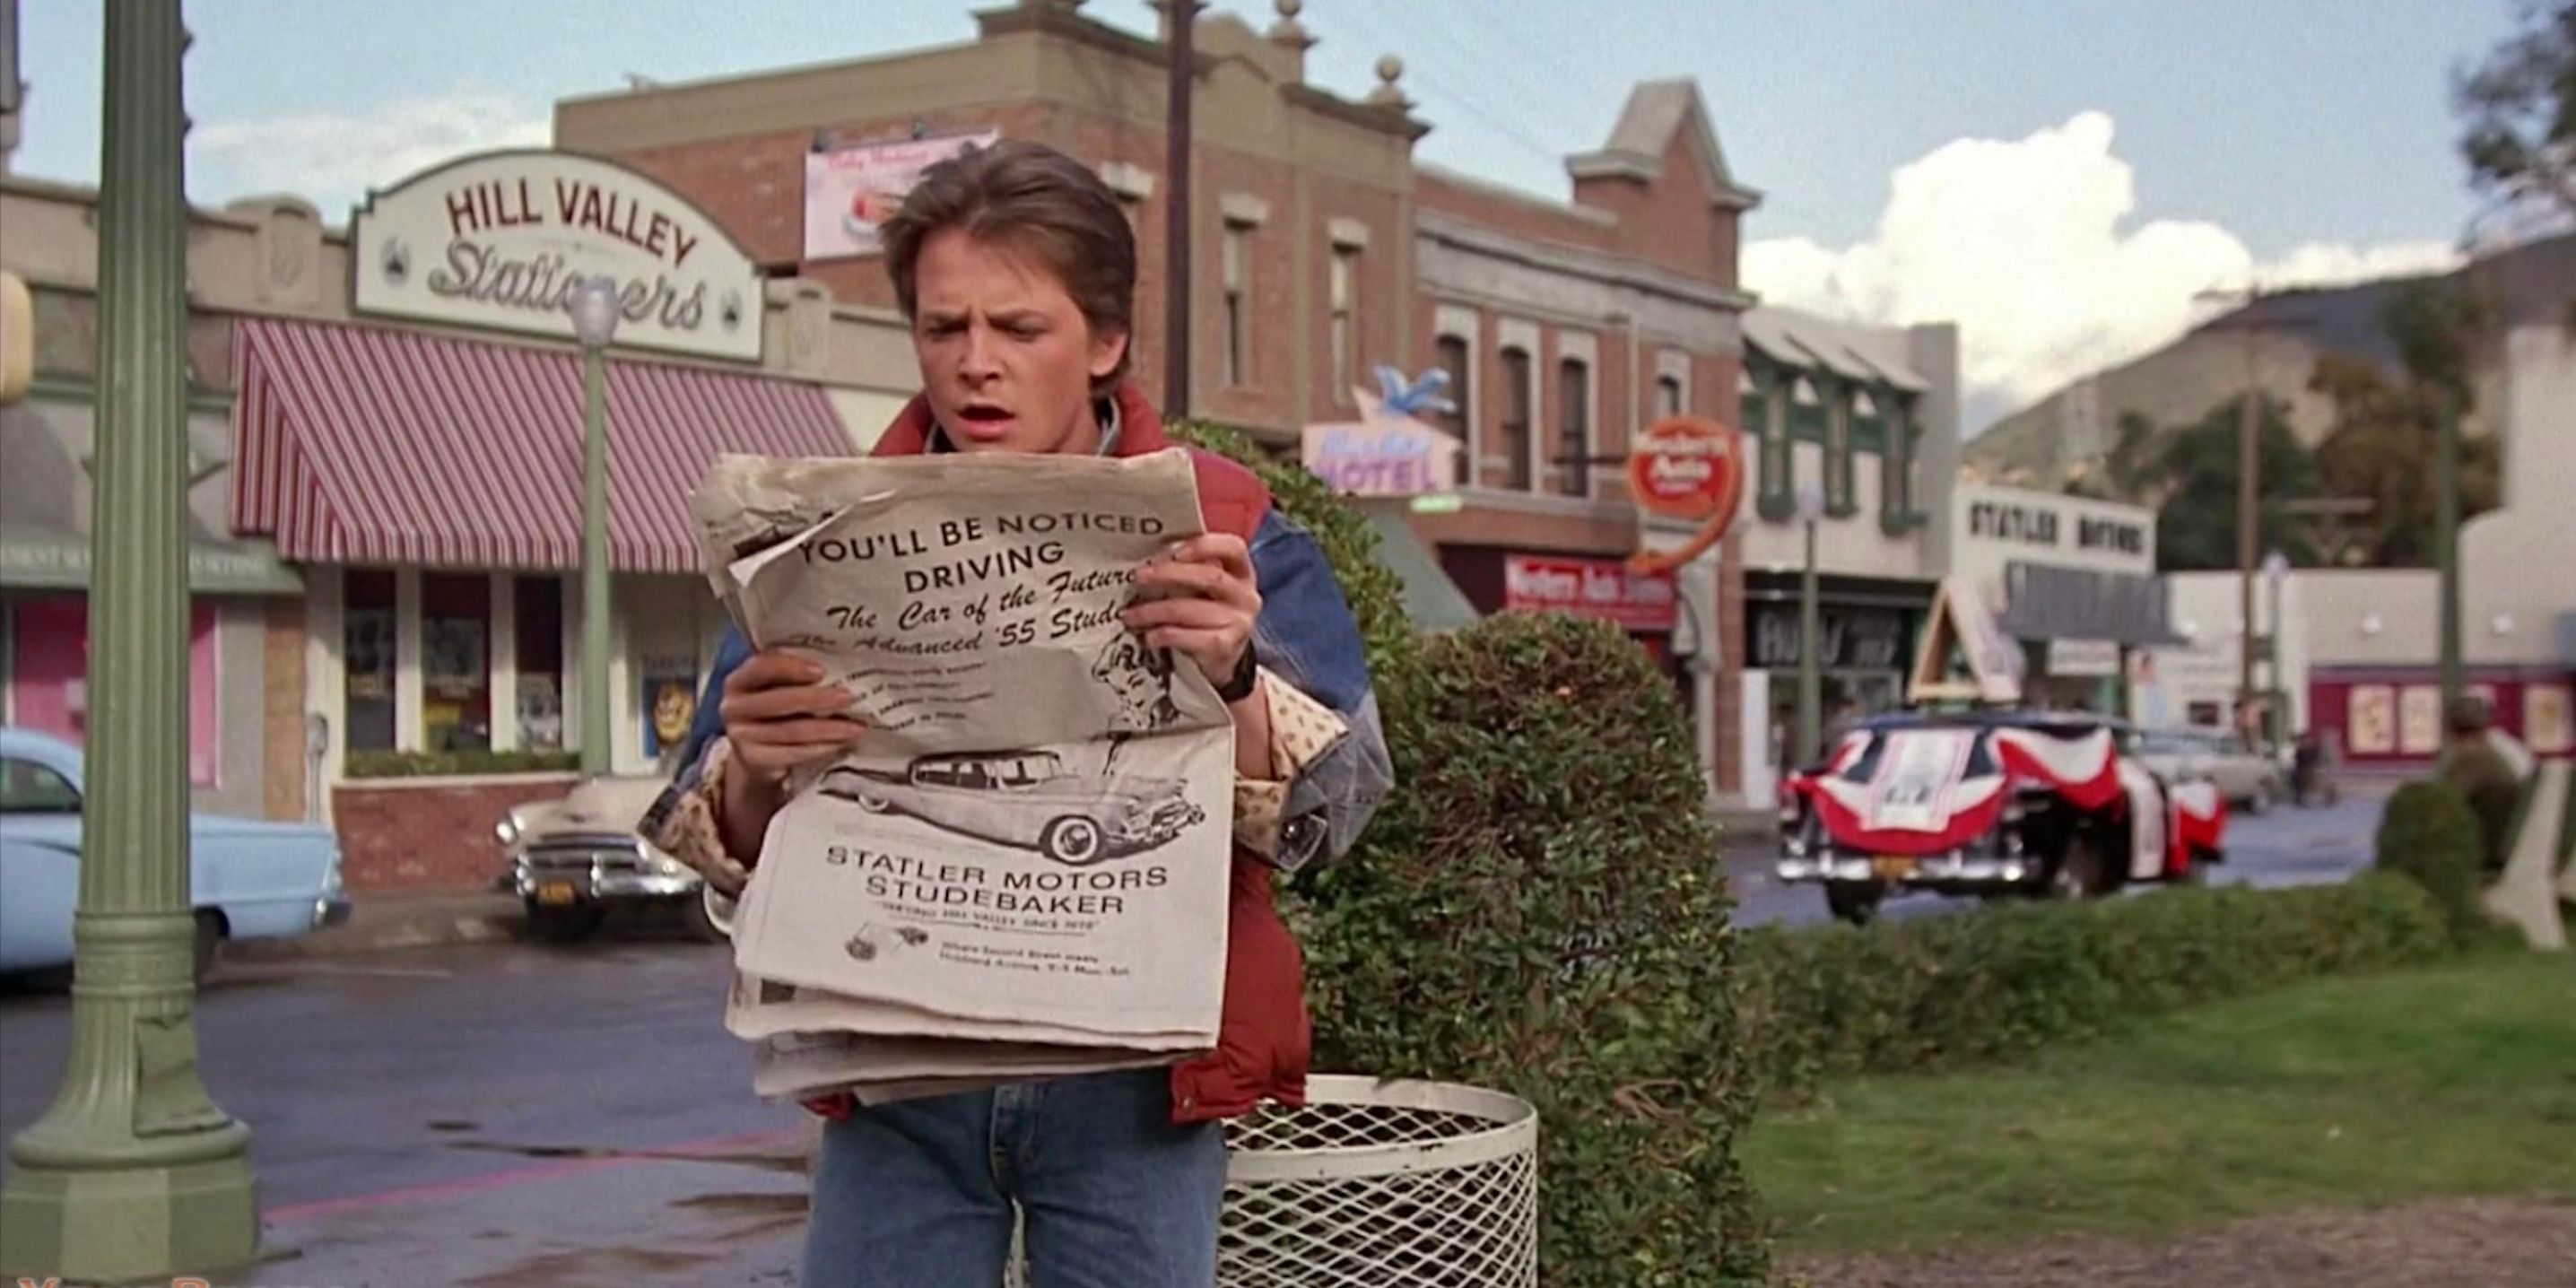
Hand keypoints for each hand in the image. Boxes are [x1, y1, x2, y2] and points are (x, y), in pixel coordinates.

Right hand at [720, 650, 865, 784]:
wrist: (757, 752)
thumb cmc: (776, 710)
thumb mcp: (778, 688)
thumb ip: (797, 676)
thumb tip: (841, 669)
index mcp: (738, 680)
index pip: (761, 667)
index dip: (791, 667)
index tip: (821, 670)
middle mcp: (733, 707)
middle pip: (778, 701)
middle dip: (817, 699)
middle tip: (848, 697)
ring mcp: (740, 736)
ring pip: (790, 731)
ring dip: (828, 729)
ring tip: (856, 726)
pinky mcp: (753, 761)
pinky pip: (792, 754)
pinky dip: (820, 749)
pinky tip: (841, 743)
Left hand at [1124, 534, 1260, 690]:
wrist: (1224, 660)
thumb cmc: (1208, 615)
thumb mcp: (1205, 590)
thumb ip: (1187, 571)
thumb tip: (1148, 563)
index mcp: (1241, 573)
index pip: (1233, 548)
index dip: (1204, 546)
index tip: (1174, 552)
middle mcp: (1245, 596)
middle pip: (1210, 577)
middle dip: (1169, 574)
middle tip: (1139, 577)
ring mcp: (1239, 623)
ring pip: (1193, 610)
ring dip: (1155, 611)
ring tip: (1131, 615)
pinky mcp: (1226, 648)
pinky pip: (1191, 638)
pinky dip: (1165, 635)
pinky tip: (1149, 636)